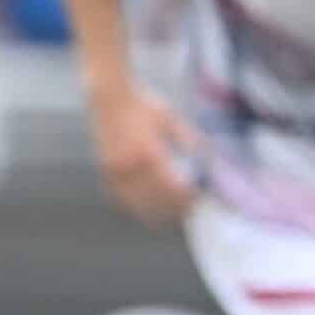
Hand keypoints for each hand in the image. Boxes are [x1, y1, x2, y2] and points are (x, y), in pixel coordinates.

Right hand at [90, 86, 198, 226]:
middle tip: (190, 211)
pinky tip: (146, 207)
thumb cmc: (142, 105)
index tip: (199, 199)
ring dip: (156, 212)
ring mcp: (116, 172)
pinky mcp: (106, 172)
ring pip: (138, 204)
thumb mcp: (171, 119)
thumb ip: (189, 140)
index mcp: (150, 154)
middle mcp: (131, 167)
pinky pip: (122, 198)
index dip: (187, 197)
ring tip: (171, 216)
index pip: (173, 187)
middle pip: (157, 200)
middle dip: (176, 209)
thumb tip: (208, 160)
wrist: (108, 99)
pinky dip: (135, 205)